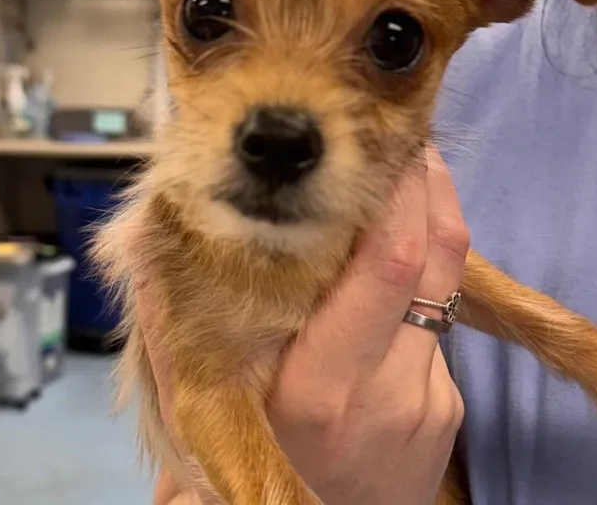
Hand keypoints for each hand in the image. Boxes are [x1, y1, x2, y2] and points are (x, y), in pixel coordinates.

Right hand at [141, 145, 468, 504]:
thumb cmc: (243, 450)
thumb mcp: (197, 396)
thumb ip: (173, 315)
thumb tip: (146, 227)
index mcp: (318, 385)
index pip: (384, 262)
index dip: (397, 193)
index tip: (387, 147)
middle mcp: (385, 390)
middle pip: (432, 258)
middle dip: (428, 186)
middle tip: (406, 145)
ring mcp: (428, 400)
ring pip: (446, 281)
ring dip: (432, 220)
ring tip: (407, 184)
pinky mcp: (449, 408)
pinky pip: (440, 321)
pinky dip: (421, 279)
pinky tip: (393, 275)